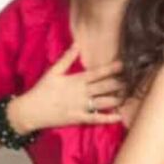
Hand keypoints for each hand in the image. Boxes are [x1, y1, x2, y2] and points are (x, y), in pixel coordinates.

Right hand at [10, 43, 125, 131]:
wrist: (30, 111)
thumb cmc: (41, 90)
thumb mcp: (53, 72)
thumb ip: (66, 58)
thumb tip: (77, 44)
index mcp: (76, 80)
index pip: (98, 73)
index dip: (112, 69)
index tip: (124, 65)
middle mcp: (81, 93)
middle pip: (105, 87)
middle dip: (120, 84)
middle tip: (133, 81)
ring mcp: (80, 106)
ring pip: (104, 102)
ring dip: (117, 99)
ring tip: (129, 96)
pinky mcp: (78, 119)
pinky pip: (96, 119)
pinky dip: (108, 118)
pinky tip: (119, 116)